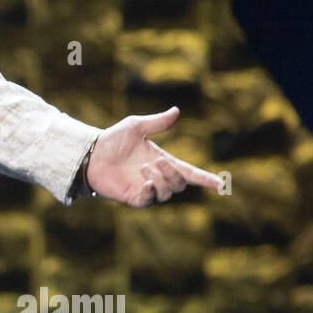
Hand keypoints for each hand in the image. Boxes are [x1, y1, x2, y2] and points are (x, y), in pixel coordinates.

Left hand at [85, 106, 219, 206]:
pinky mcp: (134, 198)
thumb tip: (176, 111)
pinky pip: (150, 201)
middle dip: (174, 173)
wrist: (90, 153)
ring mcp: (146, 189)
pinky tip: (146, 182)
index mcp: (163, 162)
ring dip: (161, 180)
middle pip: (180, 184)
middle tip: (156, 162)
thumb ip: (157, 122)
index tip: (221, 184)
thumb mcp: (136, 126)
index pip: (189, 173)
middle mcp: (157, 177)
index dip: (205, 179)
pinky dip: (152, 192)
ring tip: (143, 168)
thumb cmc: (112, 140)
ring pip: (168, 193)